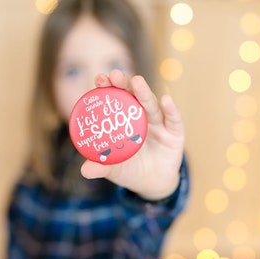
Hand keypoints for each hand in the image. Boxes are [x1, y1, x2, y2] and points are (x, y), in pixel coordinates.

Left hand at [80, 70, 184, 200]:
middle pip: (132, 98)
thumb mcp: (114, 169)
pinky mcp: (174, 133)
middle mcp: (141, 118)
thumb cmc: (130, 170)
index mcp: (123, 122)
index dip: (108, 89)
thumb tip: (84, 171)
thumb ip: (101, 167)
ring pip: (151, 106)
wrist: (153, 183)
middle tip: (115, 74)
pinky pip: (173, 120)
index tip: (99, 78)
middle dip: (124, 85)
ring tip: (137, 81)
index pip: (115, 102)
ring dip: (144, 93)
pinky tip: (166, 99)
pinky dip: (171, 110)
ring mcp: (158, 124)